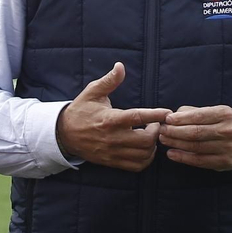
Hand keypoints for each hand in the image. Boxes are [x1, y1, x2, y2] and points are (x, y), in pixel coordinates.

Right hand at [55, 62, 171, 172]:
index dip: (155, 115)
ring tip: (150, 135)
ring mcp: (113, 152)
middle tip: (155, 123)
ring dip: (152, 146)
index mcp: (109, 119)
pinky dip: (146, 159)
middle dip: (156, 131)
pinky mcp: (112, 162)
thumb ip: (109, 80)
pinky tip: (145, 148)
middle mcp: (113, 138)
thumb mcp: (92, 92)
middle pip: (145, 140)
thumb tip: (120, 66)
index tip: (168, 112)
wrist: (63, 134)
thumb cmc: (81, 110)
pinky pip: (136, 166)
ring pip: (143, 155)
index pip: (137, 117)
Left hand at [158, 105, 231, 170]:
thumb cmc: (228, 123)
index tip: (167, 119)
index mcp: (225, 114)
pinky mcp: (224, 162)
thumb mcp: (218, 111)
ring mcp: (227, 148)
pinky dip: (183, 158)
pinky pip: (200, 161)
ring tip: (164, 140)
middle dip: (175, 131)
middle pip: (196, 132)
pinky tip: (172, 153)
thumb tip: (174, 115)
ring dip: (176, 144)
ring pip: (196, 147)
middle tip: (162, 130)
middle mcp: (227, 131)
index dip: (181, 118)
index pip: (199, 116)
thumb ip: (196, 112)